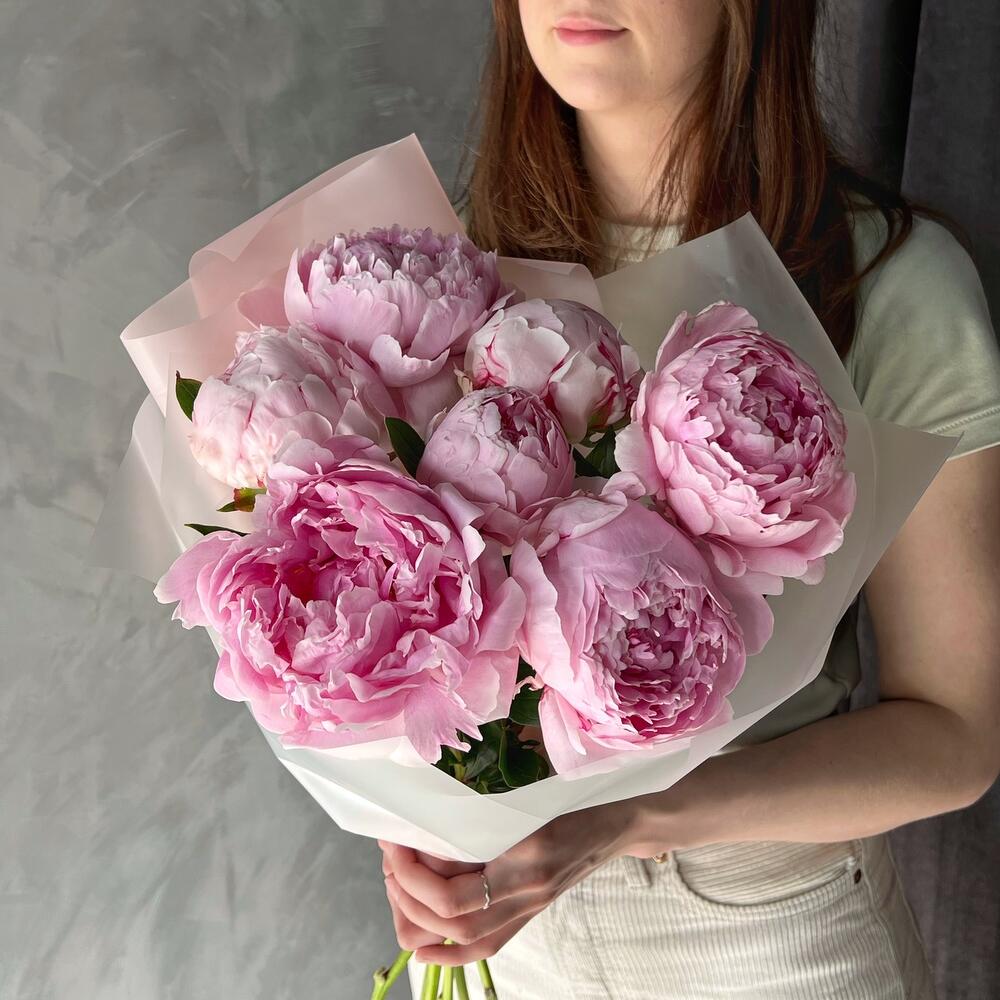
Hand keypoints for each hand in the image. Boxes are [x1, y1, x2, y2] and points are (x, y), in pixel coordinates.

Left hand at [378, 799, 640, 965]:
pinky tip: (421, 944)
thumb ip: (486, 804)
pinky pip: (482, 948)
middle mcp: (527, 893)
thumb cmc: (579, 793)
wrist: (621, 819)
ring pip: (460, 939)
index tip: (393, 838)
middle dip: (404, 891)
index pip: (451, 895)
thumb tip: (428, 815)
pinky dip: (445, 952)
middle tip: (391, 853)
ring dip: (417, 915)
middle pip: (448, 922)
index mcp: (526, 857)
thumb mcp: (533, 789)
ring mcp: (530, 909)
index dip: (409, 874)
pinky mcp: (529, 915)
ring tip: (399, 878)